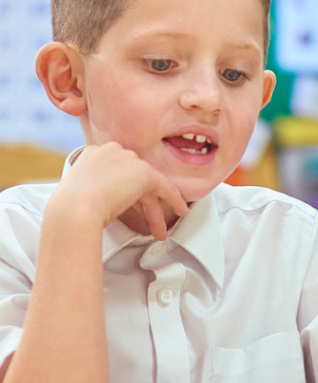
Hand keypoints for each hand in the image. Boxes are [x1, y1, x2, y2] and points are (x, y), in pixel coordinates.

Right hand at [51, 142, 188, 240]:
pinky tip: (180, 210)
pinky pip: (165, 187)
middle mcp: (112, 152)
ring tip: (159, 230)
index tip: (129, 206)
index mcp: (94, 154)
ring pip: (149, 187)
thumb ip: (95, 188)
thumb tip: (108, 201)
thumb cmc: (70, 208)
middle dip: (142, 204)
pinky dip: (174, 200)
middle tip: (146, 222)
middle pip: (134, 179)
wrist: (74, 209)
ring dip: (154, 212)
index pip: (118, 172)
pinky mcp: (144, 172)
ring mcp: (128, 160)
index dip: (126, 192)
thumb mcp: (80, 192)